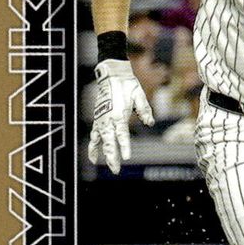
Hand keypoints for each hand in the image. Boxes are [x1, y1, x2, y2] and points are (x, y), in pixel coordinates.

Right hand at [88, 59, 153, 173]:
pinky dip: (93, 145)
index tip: (126, 158)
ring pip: (99, 140)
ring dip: (100, 153)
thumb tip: (150, 122)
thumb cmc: (126, 85)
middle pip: (109, 142)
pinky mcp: (98, 119)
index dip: (124, 147)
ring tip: (100, 164)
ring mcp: (101, 120)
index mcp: (119, 115)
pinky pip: (94, 135)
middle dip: (112, 157)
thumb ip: (144, 110)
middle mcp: (108, 119)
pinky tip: (93, 155)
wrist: (111, 74)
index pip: (122, 135)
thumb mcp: (139, 95)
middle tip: (116, 170)